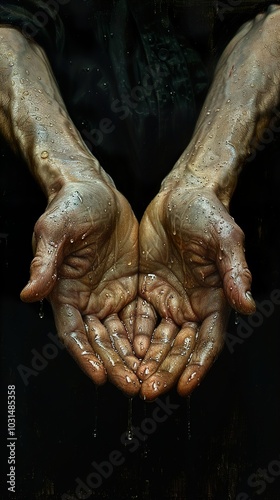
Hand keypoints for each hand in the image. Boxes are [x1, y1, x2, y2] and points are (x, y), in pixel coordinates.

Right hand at [20, 177, 140, 395]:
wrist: (97, 190)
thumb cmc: (71, 206)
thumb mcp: (55, 230)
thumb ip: (45, 263)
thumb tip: (29, 293)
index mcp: (65, 291)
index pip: (74, 331)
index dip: (85, 354)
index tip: (100, 375)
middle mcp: (88, 299)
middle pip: (101, 340)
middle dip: (116, 363)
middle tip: (133, 384)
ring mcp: (111, 294)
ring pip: (123, 334)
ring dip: (134, 356)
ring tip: (149, 375)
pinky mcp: (132, 286)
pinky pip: (141, 316)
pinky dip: (149, 334)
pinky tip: (161, 348)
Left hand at [136, 184, 255, 399]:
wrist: (179, 195)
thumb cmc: (206, 214)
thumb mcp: (223, 239)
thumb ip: (233, 271)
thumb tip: (247, 303)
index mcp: (212, 299)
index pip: (207, 340)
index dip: (197, 364)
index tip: (184, 385)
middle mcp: (188, 305)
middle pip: (178, 347)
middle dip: (165, 369)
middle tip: (149, 389)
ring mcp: (165, 299)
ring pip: (155, 339)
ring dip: (145, 360)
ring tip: (132, 379)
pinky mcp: (144, 290)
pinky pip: (135, 319)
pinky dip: (128, 337)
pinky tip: (119, 351)